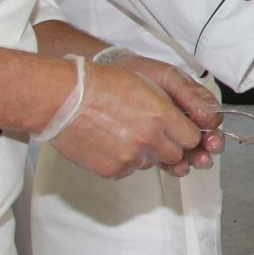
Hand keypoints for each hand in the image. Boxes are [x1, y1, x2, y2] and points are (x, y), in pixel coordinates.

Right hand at [52, 61, 216, 178]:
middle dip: (168, 146)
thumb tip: (184, 123)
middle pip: (176, 155)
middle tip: (150, 132)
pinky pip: (129, 170)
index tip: (179, 130)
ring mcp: (130, 158)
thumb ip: (169, 107)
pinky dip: (123, 160)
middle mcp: (149, 139)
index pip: (192, 138)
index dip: (186, 134)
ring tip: (123, 132)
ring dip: (144, 152)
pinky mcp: (112, 170)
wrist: (60, 98)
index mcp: (161, 116)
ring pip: (151, 163)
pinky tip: (109, 142)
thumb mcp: (144, 84)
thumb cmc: (99, 84)